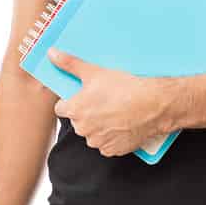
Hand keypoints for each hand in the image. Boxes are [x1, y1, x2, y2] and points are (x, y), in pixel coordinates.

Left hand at [49, 47, 175, 156]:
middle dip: (87, 113)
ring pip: (92, 133)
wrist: (153, 105)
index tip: (82, 96)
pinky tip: (122, 123)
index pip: (61, 108)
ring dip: (99, 126)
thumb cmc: (124, 88)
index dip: (71, 101)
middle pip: (78, 121)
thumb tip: (52, 54)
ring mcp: (98, 141)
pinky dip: (112, 136)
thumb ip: (69, 63)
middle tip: (103, 101)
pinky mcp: (113, 150)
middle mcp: (83, 129)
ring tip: (115, 111)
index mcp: (75, 110)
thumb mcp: (94, 71)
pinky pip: (107, 144)